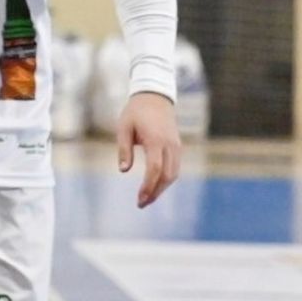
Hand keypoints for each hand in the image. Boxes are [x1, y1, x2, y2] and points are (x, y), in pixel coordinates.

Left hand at [117, 91, 181, 208]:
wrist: (154, 97)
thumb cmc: (135, 112)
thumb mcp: (124, 127)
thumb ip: (124, 149)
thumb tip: (123, 171)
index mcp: (155, 140)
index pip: (154, 169)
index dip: (148, 186)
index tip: (139, 199)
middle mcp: (169, 145)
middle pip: (167, 176)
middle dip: (155, 192)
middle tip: (142, 204)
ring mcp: (176, 146)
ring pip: (173, 174)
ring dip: (161, 188)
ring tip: (147, 198)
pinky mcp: (177, 147)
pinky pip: (174, 168)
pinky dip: (166, 180)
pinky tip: (155, 186)